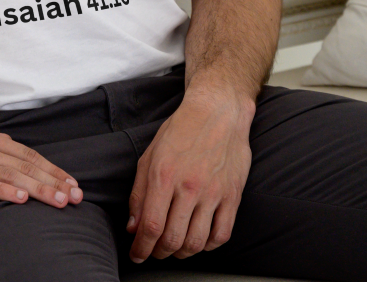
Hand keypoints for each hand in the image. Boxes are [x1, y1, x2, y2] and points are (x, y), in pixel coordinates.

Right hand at [0, 127, 82, 218]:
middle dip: (53, 180)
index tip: (72, 184)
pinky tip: (23, 199)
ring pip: (11, 175)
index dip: (52, 169)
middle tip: (75, 195)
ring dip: (38, 188)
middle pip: (24, 164)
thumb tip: (19, 164)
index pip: (26, 154)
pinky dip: (6, 191)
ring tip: (59, 200)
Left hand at [126, 85, 254, 261]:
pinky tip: (199, 240)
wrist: (217, 111)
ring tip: (174, 248)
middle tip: (154, 252)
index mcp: (164, 176)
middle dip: (158, 253)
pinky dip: (208, 246)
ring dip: (181, 253)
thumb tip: (133, 227)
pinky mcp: (233, 196)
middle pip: (173, 239)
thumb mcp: (149, 156)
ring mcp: (214, 193)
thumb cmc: (181, 131)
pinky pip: (222, 235)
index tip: (136, 255)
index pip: (151, 226)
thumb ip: (139, 194)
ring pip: (197, 242)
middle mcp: (189, 187)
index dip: (141, 248)